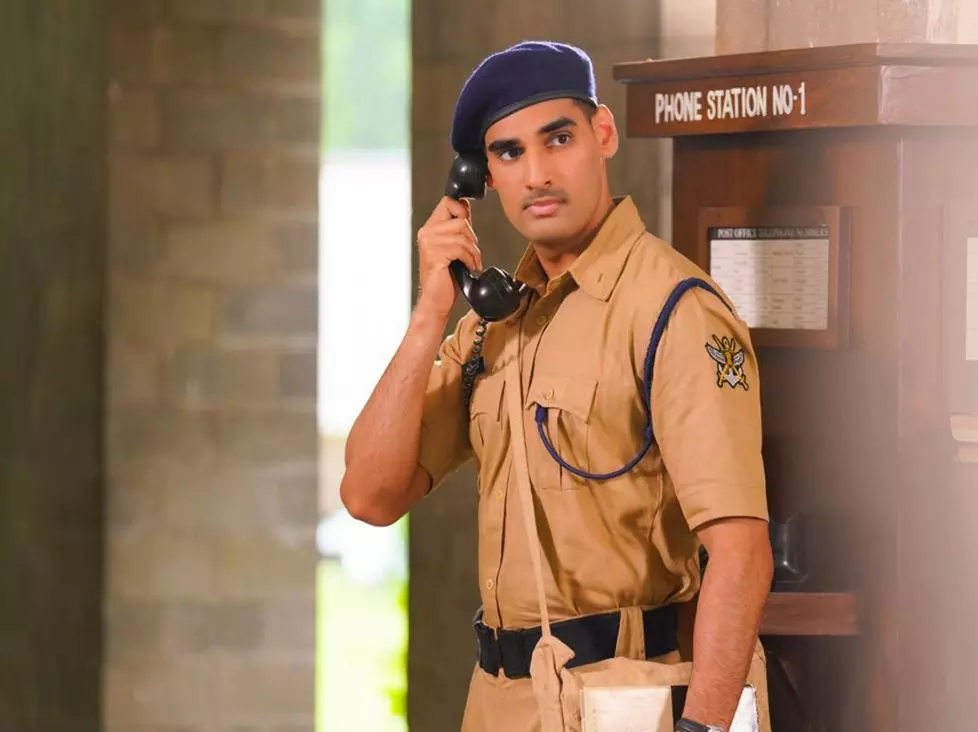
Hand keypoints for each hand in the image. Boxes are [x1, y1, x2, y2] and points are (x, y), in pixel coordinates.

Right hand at [416, 196, 482, 320]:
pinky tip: (469, 268)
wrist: (436, 301)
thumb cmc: (445, 278)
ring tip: (472, 263)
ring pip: (463, 235)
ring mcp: (429, 243)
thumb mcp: (452, 248)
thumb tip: (466, 207)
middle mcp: (426, 233)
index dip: (463, 211)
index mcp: (429, 228)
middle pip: (461, 220)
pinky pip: (461, 249)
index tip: (469, 228)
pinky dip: (470, 260)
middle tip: (472, 255)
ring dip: (473, 252)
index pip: (448, 202)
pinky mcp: (435, 255)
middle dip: (472, 238)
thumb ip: (456, 229)